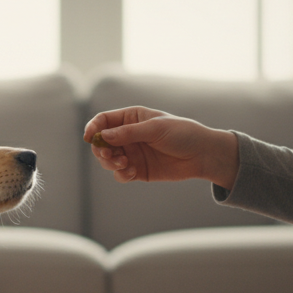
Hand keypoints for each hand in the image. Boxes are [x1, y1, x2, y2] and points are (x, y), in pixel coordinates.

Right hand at [84, 106, 239, 186]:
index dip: (94, 128)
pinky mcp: (138, 170)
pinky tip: (132, 172)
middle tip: (111, 156)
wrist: (202, 154)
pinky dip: (121, 174)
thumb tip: (103, 136)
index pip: (104, 121)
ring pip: (108, 160)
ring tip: (124, 164)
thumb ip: (128, 133)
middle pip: (102, 143)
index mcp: (131, 118)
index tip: (90, 137)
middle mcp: (128, 136)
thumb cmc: (182, 134)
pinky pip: (120, 174)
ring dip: (110, 163)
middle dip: (102, 150)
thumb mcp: (155, 129)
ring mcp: (132, 153)